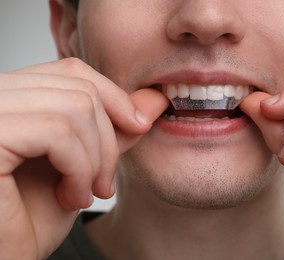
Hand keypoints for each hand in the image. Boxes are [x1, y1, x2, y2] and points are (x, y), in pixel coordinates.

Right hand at [0, 58, 167, 258]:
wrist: (4, 257)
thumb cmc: (31, 218)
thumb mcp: (84, 164)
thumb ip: (114, 129)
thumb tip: (153, 99)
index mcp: (13, 98)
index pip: (71, 70)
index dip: (113, 96)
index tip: (138, 126)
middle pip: (78, 87)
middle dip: (108, 140)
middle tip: (102, 184)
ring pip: (75, 106)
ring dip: (95, 160)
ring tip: (83, 194)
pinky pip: (58, 132)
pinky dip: (79, 169)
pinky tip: (70, 197)